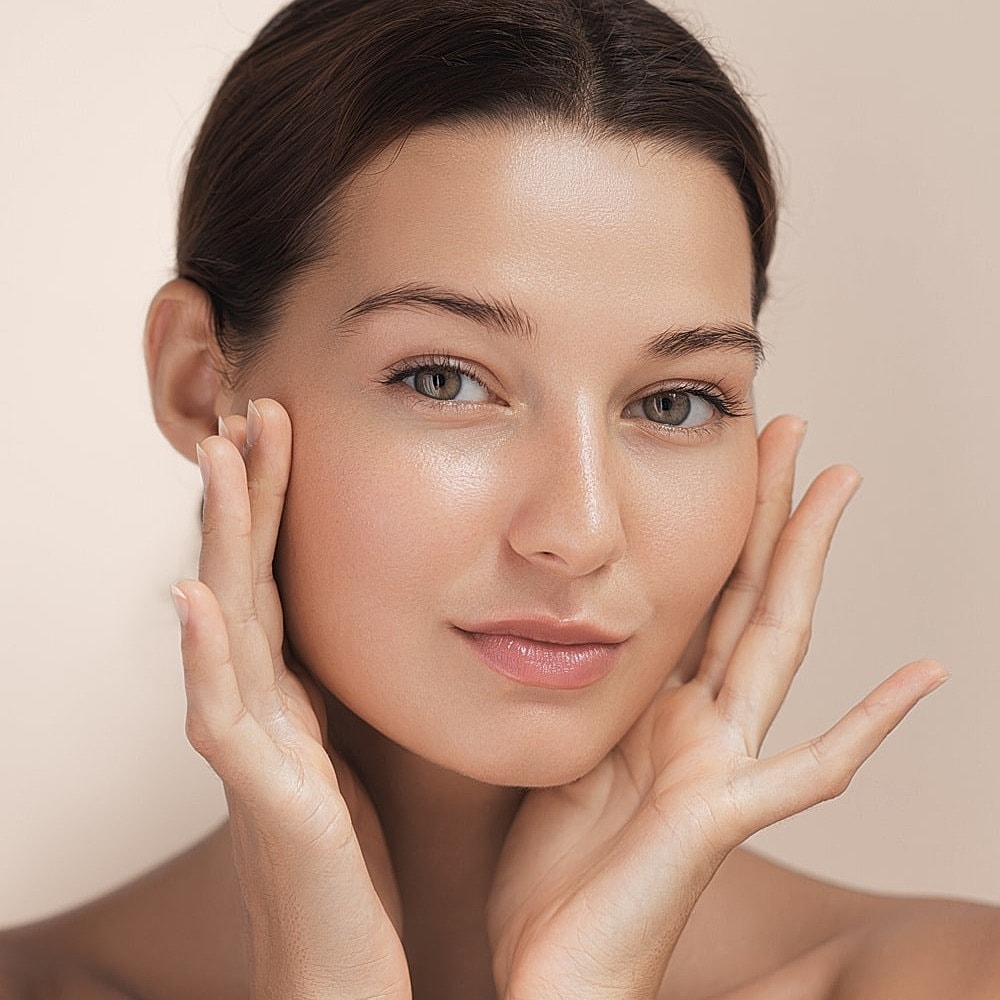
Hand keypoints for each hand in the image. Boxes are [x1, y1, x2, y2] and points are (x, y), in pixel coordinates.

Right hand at [171, 399, 409, 999]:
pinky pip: (225, 720)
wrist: (347, 971)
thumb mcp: (357, 753)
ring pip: (228, 626)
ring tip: (217, 461)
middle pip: (248, 578)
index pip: (280, 575)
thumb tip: (363, 623)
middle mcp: (262, 710)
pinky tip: (195, 598)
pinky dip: (205, 656)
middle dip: (246, 494)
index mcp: (293, 695)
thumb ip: (343, 690)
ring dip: (220, 540)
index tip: (284, 425)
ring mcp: (255, 752)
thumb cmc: (355, 867)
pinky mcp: (268, 803)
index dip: (276, 503)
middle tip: (251, 408)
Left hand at [487, 415, 946, 999]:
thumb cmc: (552, 873)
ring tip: (840, 486)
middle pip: (745, 596)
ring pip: (777, 645)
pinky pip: (808, 770)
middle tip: (791, 430)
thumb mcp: (560, 749)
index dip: (717, 529)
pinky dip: (867, 724)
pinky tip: (920, 676)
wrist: (554, 971)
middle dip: (768, 513)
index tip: (727, 457)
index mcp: (657, 707)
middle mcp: (699, 725)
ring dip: (807, 563)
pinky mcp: (720, 816)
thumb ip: (586, 694)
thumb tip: (569, 624)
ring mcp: (719, 765)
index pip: (698, 596)